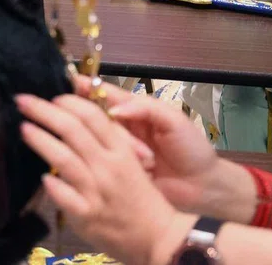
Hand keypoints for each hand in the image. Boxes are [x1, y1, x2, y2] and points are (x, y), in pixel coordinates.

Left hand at [17, 91, 187, 264]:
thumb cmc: (140, 194)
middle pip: (72, 129)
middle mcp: (108, 166)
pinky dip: (51, 184)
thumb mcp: (130, 160)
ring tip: (24, 129)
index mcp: (120, 149)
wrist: (158, 236)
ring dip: (40, 140)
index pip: (92, 115)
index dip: (68, 101)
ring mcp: (97, 190)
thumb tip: (73, 119)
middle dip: (44, 111)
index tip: (52, 96)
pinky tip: (42, 177)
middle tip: (23, 101)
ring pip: (63, 158)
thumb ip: (106, 141)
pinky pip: (63, 195)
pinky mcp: (87, 215)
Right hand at [72, 78, 221, 212]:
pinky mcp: (117, 172)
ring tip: (147, 160)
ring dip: (117, 148)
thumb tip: (115, 110)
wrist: (204, 187)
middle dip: (101, 123)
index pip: (104, 94)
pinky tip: (113, 167)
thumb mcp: (174, 121)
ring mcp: (118, 151)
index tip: (67, 83)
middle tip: (110, 133)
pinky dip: (105, 164)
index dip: (85, 87)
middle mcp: (122, 128)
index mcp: (135, 110)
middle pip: (96, 117)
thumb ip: (146, 108)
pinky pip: (102, 163)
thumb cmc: (192, 149)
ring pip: (99, 140)